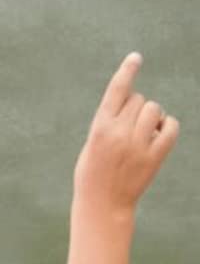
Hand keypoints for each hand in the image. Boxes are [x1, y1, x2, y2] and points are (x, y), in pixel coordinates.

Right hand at [74, 52, 178, 216]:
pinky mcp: (154, 156)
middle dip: (135, 109)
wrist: (101, 206)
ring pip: (155, 109)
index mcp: (99, 128)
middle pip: (138, 100)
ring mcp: (138, 145)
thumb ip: (109, 122)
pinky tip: (157, 136)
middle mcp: (119, 133)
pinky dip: (167, 127)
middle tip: (127, 130)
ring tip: (143, 134)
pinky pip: (171, 126)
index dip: (127, 71)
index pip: (117, 91)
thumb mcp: (92, 145)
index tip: (136, 58)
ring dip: (151, 117)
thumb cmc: (92, 175)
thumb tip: (134, 103)